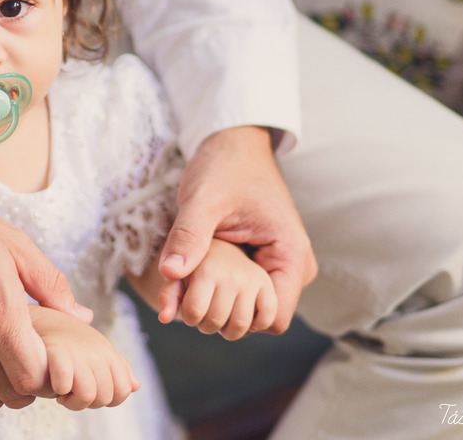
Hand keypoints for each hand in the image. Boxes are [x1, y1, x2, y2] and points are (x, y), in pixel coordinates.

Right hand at [0, 154, 91, 411]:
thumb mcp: (13, 242)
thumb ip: (51, 284)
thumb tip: (82, 315)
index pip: (33, 374)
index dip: (48, 373)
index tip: (48, 357)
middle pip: (11, 393)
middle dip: (28, 383)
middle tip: (29, 361)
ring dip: (0, 390)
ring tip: (5, 365)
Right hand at [27, 304, 137, 409]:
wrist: (36, 316)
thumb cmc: (64, 336)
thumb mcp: (96, 349)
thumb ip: (118, 367)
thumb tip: (136, 385)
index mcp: (108, 352)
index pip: (124, 390)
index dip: (108, 399)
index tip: (90, 391)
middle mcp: (97, 352)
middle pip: (105, 397)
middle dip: (87, 402)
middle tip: (71, 391)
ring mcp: (78, 351)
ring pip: (88, 396)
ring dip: (71, 400)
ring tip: (61, 390)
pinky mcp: (56, 352)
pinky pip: (65, 384)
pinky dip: (57, 388)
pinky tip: (51, 382)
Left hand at [158, 126, 315, 334]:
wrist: (232, 143)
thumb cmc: (224, 166)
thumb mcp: (203, 199)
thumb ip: (189, 236)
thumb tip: (169, 274)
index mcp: (291, 255)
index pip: (274, 320)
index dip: (237, 317)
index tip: (203, 298)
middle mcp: (293, 266)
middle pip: (258, 317)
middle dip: (220, 309)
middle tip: (183, 288)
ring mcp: (278, 264)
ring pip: (246, 304)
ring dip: (214, 298)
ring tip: (183, 277)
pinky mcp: (262, 260)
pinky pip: (240, 288)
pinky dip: (214, 285)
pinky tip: (188, 272)